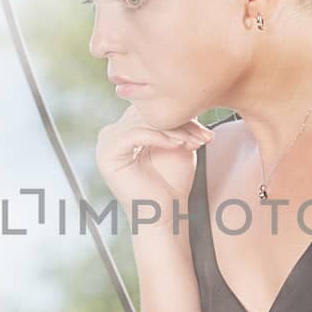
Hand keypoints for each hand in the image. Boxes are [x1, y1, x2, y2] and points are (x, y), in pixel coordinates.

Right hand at [95, 105, 212, 224]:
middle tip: (204, 136)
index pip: (151, 111)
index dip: (178, 116)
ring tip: (196, 142)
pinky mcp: (107, 154)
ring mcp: (106, 144)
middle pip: (147, 115)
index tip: (205, 130)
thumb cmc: (172, 184)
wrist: (165, 215)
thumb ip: (175, 122)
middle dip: (179, 123)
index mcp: (124, 131)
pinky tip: (179, 145)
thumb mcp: (177, 144)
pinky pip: (136, 134)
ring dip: (174, 130)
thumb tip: (185, 96)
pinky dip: (160, 138)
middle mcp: (111, 134)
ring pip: (144, 122)